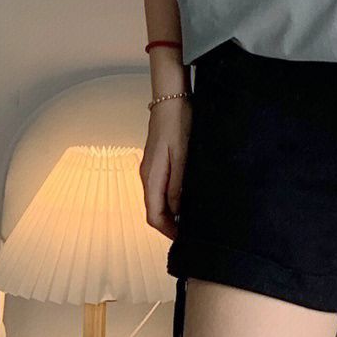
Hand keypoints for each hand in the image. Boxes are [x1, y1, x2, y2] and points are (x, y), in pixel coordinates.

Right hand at [139, 95, 192, 240]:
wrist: (171, 98)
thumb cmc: (178, 123)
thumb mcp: (183, 155)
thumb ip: (178, 184)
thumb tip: (176, 210)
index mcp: (151, 176)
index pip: (153, 215)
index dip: (167, 230)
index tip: (183, 238)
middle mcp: (147, 175)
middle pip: (154, 210)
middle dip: (168, 224)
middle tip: (189, 231)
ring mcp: (150, 168)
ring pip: (157, 199)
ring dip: (170, 212)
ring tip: (189, 217)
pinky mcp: (157, 161)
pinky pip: (160, 187)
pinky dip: (170, 198)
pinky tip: (184, 197)